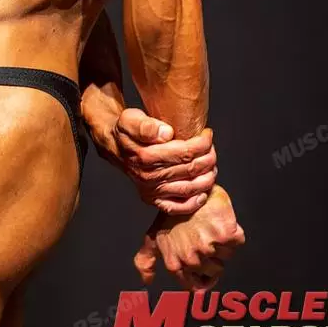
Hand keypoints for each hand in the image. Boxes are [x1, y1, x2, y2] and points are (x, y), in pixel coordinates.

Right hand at [88, 106, 217, 214]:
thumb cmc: (126, 131)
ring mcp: (152, 191)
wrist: (115, 147)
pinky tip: (203, 191)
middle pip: (191, 170)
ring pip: (190, 188)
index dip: (202, 143)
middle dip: (208, 157)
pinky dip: (195, 202)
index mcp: (145, 157)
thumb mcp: (130, 119)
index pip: (185, 153)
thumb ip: (146, 125)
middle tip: (211, 148)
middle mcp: (149, 177)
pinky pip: (178, 207)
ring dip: (207, 177)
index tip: (207, 134)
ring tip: (211, 164)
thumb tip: (166, 133)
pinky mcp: (154, 200)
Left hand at [134, 184, 244, 289]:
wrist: (189, 189)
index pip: (194, 287)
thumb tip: (147, 280)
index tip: (204, 267)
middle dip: (213, 256)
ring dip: (223, 244)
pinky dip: (233, 231)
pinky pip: (237, 242)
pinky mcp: (226, 235)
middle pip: (214, 271)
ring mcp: (209, 248)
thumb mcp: (154, 237)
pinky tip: (219, 220)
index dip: (202, 278)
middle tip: (204, 237)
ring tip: (210, 227)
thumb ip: (146, 260)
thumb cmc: (173, 213)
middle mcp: (191, 259)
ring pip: (227, 257)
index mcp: (175, 264)